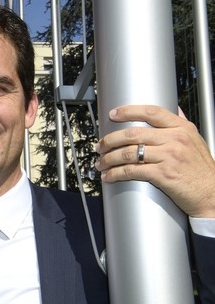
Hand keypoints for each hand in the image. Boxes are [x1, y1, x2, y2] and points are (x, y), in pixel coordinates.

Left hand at [95, 105, 214, 217]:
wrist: (212, 194)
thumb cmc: (202, 170)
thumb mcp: (196, 141)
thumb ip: (182, 124)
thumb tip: (173, 108)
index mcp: (182, 128)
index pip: (151, 112)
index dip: (128, 111)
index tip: (112, 114)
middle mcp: (175, 140)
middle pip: (133, 134)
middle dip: (110, 140)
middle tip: (100, 146)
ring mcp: (169, 157)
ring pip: (128, 153)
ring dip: (109, 158)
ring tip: (101, 162)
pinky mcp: (163, 175)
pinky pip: (132, 171)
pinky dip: (116, 173)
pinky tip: (109, 176)